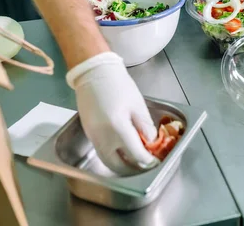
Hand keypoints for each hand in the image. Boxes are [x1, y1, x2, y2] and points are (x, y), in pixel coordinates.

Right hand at [66, 52, 158, 174]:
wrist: (95, 73)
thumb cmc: (118, 85)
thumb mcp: (138, 105)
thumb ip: (145, 126)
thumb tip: (151, 142)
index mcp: (118, 128)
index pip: (136, 154)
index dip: (148, 161)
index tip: (155, 161)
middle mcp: (103, 137)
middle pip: (119, 165)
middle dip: (134, 169)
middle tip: (145, 165)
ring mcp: (93, 137)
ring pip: (108, 161)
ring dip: (122, 166)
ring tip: (134, 162)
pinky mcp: (88, 133)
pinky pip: (101, 152)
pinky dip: (112, 156)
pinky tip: (122, 151)